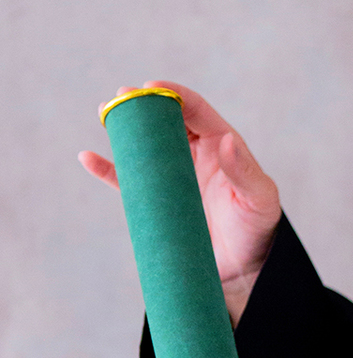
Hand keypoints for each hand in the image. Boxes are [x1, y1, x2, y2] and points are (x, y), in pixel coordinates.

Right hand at [80, 81, 281, 324]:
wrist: (241, 270)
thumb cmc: (257, 230)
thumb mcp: (258, 199)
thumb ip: (245, 171)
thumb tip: (227, 140)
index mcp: (222, 146)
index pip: (196, 111)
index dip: (174, 95)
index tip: (150, 87)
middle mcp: (196, 155)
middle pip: (166, 121)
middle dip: (144, 105)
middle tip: (122, 94)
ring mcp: (175, 178)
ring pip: (146, 146)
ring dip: (124, 129)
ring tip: (104, 111)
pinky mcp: (157, 202)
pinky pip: (128, 181)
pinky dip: (108, 169)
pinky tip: (88, 158)